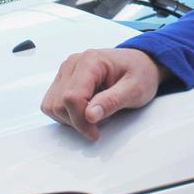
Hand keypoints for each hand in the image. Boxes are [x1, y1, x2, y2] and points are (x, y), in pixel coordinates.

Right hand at [41, 48, 172, 140]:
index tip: (95, 133)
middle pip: (59, 104)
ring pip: (52, 106)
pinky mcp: (63, 81)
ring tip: (96, 113)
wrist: (141, 64)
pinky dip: (67, 115)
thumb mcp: (135, 90)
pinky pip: (53, 105)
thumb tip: (89, 115)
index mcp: (90, 61)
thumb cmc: (140, 74)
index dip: (81, 121)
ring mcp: (66, 71)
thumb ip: (112, 102)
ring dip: (71, 119)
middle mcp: (73, 63)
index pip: (72, 97)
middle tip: (102, 121)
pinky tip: (86, 110)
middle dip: (78, 121)